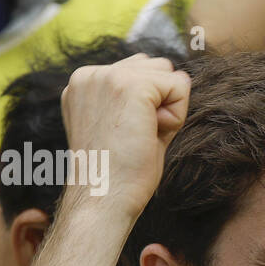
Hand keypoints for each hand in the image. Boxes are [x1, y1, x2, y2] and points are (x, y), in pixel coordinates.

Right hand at [59, 53, 190, 220]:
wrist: (103, 198)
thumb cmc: (118, 173)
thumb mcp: (124, 125)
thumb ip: (144, 99)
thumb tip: (180, 78)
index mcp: (84, 83)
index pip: (139, 71)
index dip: (148, 106)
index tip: (126, 135)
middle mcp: (90, 73)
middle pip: (157, 67)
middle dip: (160, 102)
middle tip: (137, 136)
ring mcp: (108, 76)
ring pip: (170, 75)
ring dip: (168, 108)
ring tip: (142, 136)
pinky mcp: (130, 86)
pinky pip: (180, 87)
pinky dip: (176, 116)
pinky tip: (150, 136)